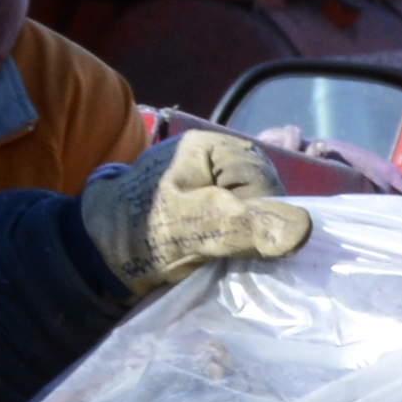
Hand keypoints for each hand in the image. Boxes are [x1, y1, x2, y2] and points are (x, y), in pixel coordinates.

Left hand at [76, 127, 308, 294]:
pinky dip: (240, 242)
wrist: (97, 255)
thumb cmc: (140, 234)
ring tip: (220, 255)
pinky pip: (244, 220)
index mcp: (212, 147)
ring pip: (258, 210)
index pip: (267, 183)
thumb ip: (247, 226)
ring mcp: (213, 179)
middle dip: (254, 228)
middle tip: (224, 253)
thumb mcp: (195, 229)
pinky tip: (223, 254)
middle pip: (266, 195)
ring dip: (248, 238)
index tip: (230, 244)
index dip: (258, 219)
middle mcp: (217, 156)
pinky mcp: (211, 202)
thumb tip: (304, 230)